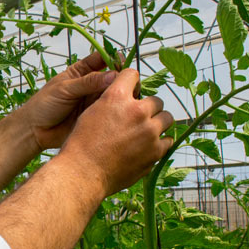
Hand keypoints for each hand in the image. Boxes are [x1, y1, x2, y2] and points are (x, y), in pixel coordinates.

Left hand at [17, 51, 119, 150]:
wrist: (35, 130)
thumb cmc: (43, 105)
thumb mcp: (65, 89)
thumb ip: (88, 82)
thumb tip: (113, 75)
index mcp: (81, 72)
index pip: (101, 59)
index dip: (113, 58)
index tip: (123, 62)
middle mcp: (91, 85)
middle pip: (113, 77)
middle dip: (121, 78)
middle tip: (127, 84)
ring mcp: (94, 101)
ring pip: (114, 94)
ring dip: (121, 95)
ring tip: (126, 98)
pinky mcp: (97, 116)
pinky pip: (110, 111)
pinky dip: (117, 110)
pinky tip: (121, 112)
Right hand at [57, 69, 173, 196]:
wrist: (83, 173)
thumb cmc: (81, 144)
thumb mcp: (90, 113)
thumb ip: (110, 101)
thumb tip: (124, 97)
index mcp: (117, 98)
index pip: (132, 74)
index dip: (130, 81)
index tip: (131, 88)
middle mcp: (138, 112)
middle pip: (157, 100)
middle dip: (149, 108)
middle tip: (138, 119)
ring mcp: (150, 133)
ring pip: (167, 119)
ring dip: (158, 123)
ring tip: (145, 133)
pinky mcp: (155, 153)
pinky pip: (167, 142)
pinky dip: (159, 143)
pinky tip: (147, 147)